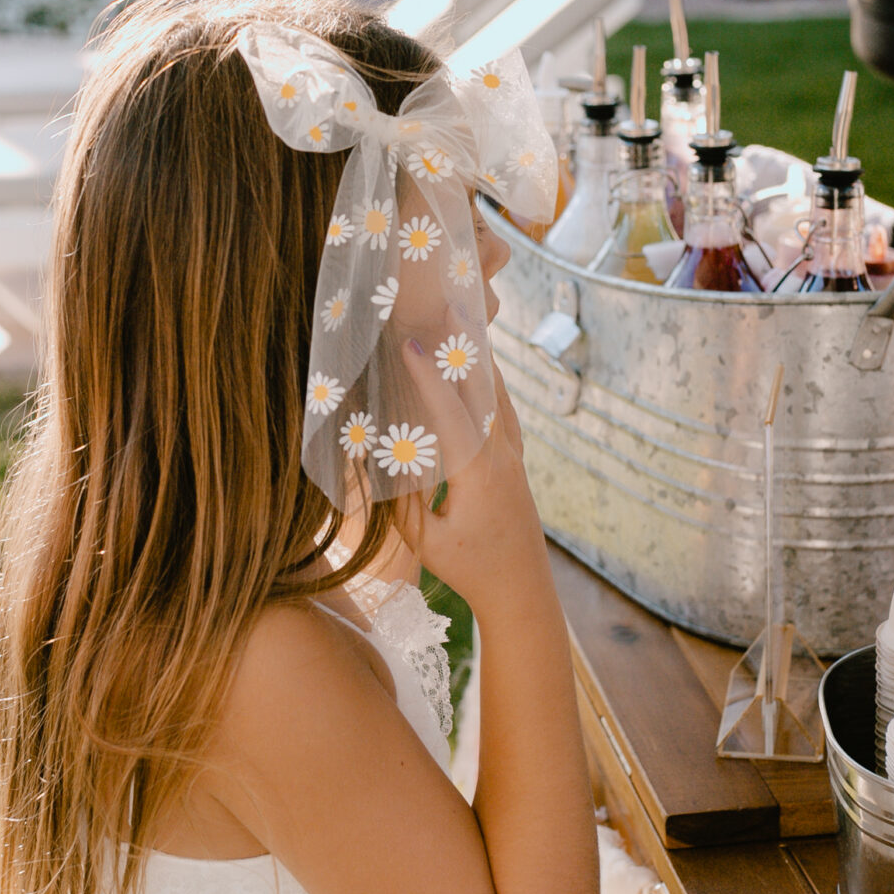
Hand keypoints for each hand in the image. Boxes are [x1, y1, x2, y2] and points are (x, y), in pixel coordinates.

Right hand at [395, 339, 544, 618]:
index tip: (407, 344)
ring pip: (497, 394)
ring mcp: (513, 455)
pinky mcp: (516, 460)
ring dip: (478, 356)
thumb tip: (370, 460)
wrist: (522, 591)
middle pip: (481, 389)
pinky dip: (491, 381)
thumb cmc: (470, 571)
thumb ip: (399, 500)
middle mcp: (501, 456)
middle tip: (448, 302)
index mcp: (477, 474)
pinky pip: (504, 409)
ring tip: (463, 317)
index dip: (427, 378)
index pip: (450, 415)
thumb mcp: (425, 542)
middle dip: (462, 346)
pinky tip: (482, 363)